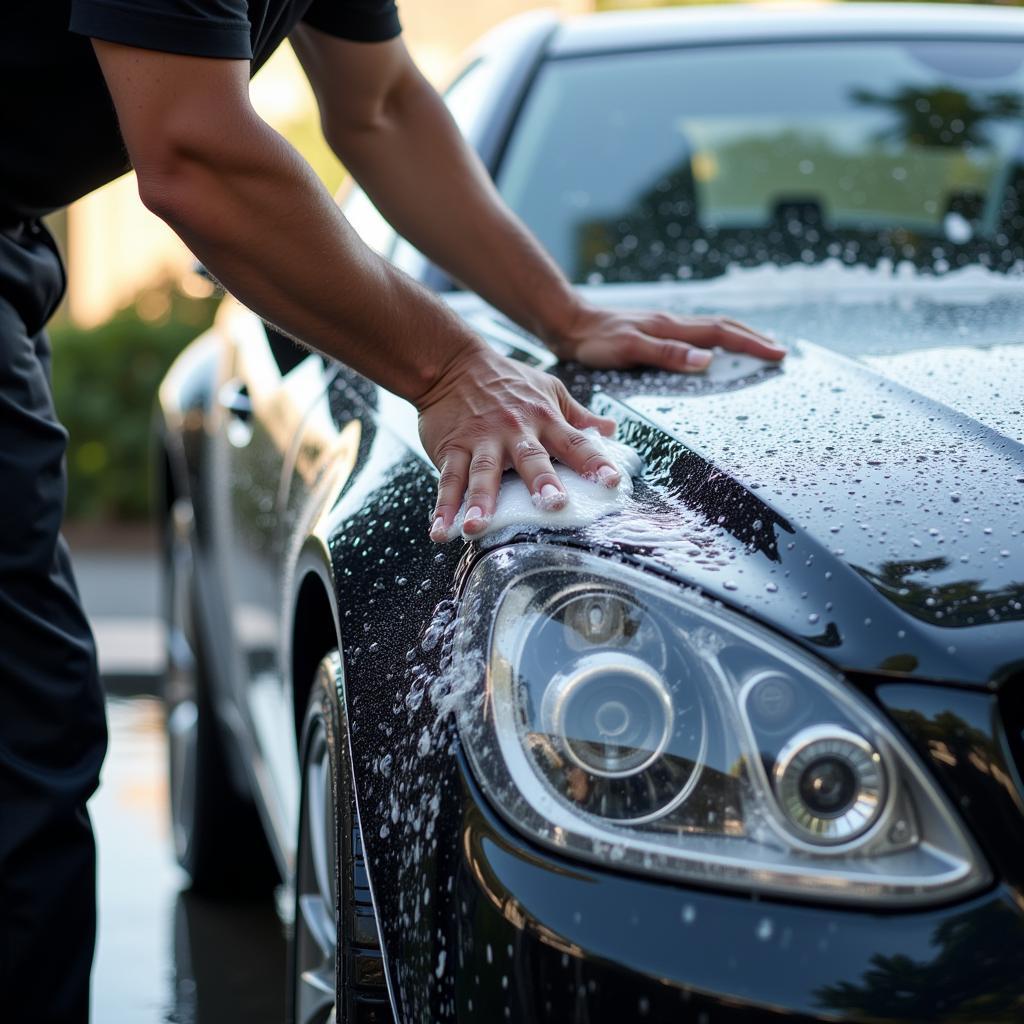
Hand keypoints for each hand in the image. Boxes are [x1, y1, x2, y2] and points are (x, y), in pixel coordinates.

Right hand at [418, 347, 619, 541]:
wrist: (453, 363)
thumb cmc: (506, 380)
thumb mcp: (549, 389)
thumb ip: (579, 414)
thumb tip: (611, 429)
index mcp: (544, 419)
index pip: (576, 442)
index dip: (595, 461)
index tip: (611, 481)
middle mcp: (515, 431)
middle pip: (531, 458)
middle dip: (542, 481)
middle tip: (552, 504)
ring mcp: (481, 440)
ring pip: (483, 472)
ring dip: (481, 501)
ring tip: (478, 527)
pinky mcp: (452, 448)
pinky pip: (448, 479)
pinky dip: (443, 507)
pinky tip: (442, 529)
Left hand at [545, 302, 785, 370]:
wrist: (570, 325)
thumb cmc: (595, 340)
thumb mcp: (630, 349)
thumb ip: (667, 353)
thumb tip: (706, 359)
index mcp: (672, 326)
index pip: (722, 333)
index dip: (751, 345)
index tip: (777, 355)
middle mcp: (673, 323)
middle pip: (724, 327)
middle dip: (754, 338)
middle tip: (779, 352)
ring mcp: (666, 327)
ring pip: (712, 328)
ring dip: (739, 337)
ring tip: (759, 348)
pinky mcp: (656, 333)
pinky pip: (696, 334)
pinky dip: (717, 340)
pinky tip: (716, 349)